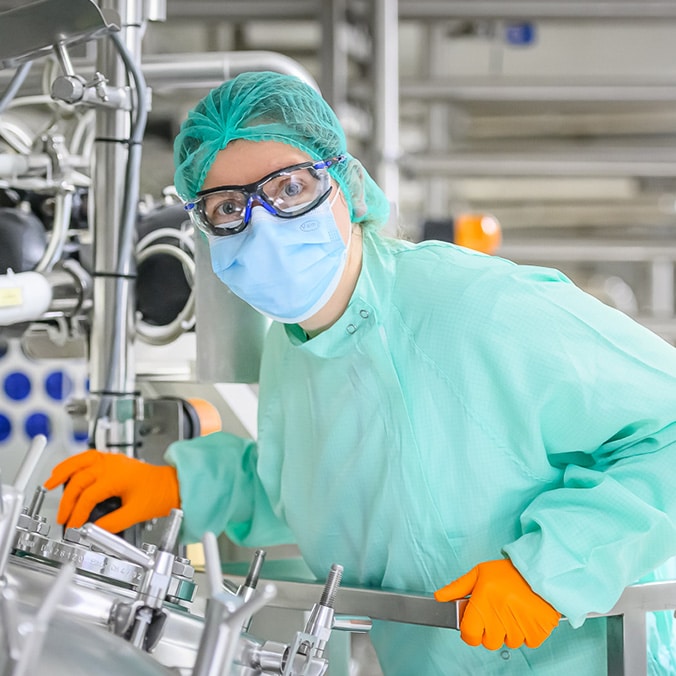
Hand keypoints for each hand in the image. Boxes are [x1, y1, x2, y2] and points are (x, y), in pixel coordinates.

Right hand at [43, 449, 179, 532]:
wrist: (172, 484)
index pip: (88, 496)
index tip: (74, 527)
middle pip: (80, 480)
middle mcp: (112, 464)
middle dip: (67, 500)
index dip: (77, 513)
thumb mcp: (136, 513)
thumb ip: (112, 523)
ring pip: (80, 461)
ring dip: (63, 472)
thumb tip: (93, 531)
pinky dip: (73, 463)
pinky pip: (88, 457)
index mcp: (117, 476)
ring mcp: (112, 460)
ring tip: (50, 483)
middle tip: (62, 517)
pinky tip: (66, 470)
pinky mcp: (113, 460)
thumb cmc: (159, 494)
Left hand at [434, 559, 560, 649]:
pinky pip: (528, 642)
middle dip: (491, 632)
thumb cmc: (509, 572)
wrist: (540, 570)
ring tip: (513, 610)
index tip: (475, 624)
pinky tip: (526, 615)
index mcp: (483, 602)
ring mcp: (519, 625)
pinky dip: (527, 633)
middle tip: (497, 613)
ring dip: (510, 632)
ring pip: (509, 643)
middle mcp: (500, 616)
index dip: (470, 632)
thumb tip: (439, 597)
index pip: (469, 635)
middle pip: (489, 642)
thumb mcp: (479, 573)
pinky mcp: (537, 631)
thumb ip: (457, 587)